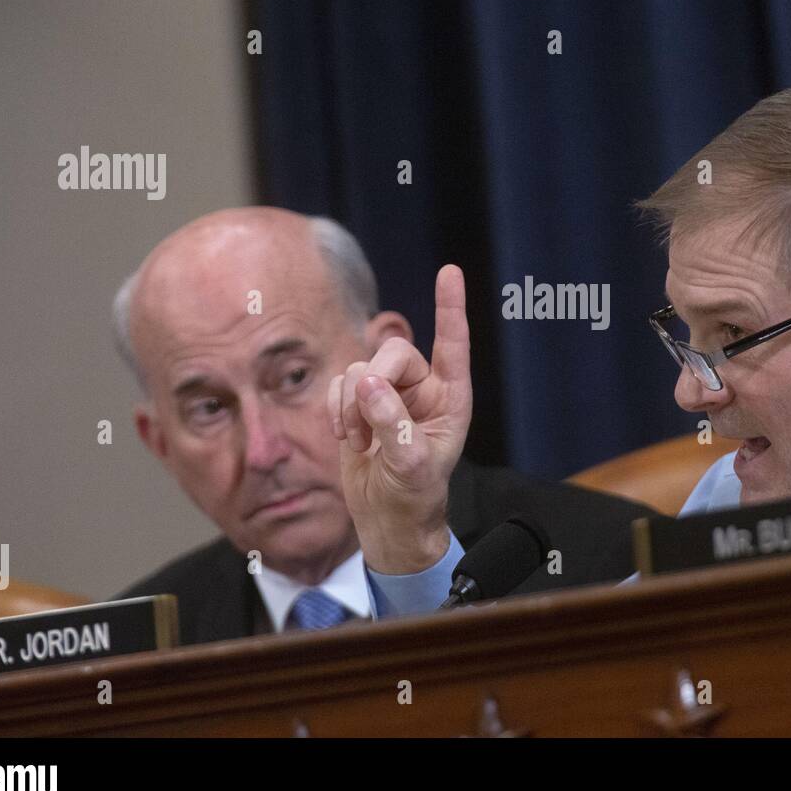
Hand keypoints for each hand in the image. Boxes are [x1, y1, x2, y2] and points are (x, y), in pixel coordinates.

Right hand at [328, 265, 472, 573]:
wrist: (386, 518)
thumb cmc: (413, 497)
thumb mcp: (410, 467)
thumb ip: (392, 425)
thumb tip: (368, 383)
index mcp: (451, 398)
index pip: (452, 345)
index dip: (450, 308)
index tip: (449, 271)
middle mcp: (423, 389)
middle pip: (392, 353)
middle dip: (372, 383)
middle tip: (364, 425)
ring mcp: (390, 393)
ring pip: (361, 368)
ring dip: (352, 406)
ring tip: (361, 442)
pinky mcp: (360, 402)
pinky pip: (340, 382)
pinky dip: (337, 408)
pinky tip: (349, 437)